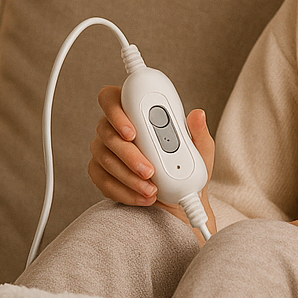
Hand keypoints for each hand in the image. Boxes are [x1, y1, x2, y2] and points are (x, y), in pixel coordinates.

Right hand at [89, 85, 216, 233]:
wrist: (178, 195)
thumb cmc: (185, 163)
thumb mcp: (198, 148)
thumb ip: (197, 132)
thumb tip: (198, 115)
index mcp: (132, 110)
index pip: (111, 99)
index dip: (117, 113)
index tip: (133, 132)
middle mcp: (113, 127)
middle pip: (107, 132)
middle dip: (129, 154)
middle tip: (149, 171)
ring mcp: (103, 150)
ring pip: (106, 160)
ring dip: (129, 177)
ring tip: (152, 190)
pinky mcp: (99, 173)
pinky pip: (104, 182)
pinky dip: (125, 193)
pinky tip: (143, 198)